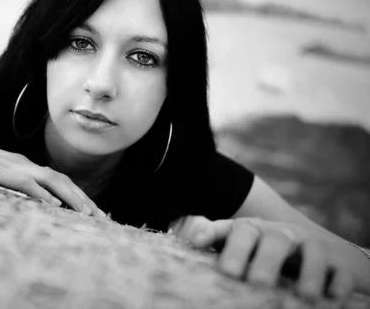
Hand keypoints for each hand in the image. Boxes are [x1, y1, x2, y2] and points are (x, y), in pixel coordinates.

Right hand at [0, 123, 104, 217]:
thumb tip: (22, 200)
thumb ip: (5, 185)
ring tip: (89, 215)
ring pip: (49, 179)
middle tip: (103, 220)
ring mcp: (8, 164)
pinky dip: (42, 193)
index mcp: (20, 164)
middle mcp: (20, 162)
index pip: (57, 180)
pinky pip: (23, 181)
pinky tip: (54, 206)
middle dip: (84, 200)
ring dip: (72, 197)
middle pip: (61, 180)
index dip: (78, 196)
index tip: (93, 215)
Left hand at [171, 216, 353, 300]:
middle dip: (263, 259)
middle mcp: (278, 234)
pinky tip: (331, 298)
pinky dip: (337, 283)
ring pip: (311, 251)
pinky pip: (339, 270)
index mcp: (249, 230)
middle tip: (255, 282)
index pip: (232, 228)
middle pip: (271, 239)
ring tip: (304, 295)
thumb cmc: (259, 251)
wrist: (307, 249)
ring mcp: (308, 246)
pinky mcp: (334, 263)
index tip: (196, 242)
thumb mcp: (236, 244)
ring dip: (308, 272)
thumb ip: (215, 239)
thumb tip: (188, 237)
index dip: (212, 233)